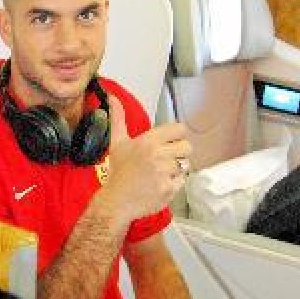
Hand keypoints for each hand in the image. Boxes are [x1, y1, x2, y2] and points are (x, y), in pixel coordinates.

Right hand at [101, 95, 190, 220]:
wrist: (116, 201)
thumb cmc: (118, 172)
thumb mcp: (117, 142)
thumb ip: (118, 118)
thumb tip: (112, 97)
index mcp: (148, 141)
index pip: (180, 129)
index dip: (176, 136)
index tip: (168, 143)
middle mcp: (158, 155)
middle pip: (187, 147)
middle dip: (178, 153)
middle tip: (165, 160)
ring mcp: (164, 173)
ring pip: (186, 164)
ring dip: (176, 169)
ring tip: (161, 173)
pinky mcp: (169, 189)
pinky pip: (182, 181)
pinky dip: (174, 183)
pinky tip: (161, 184)